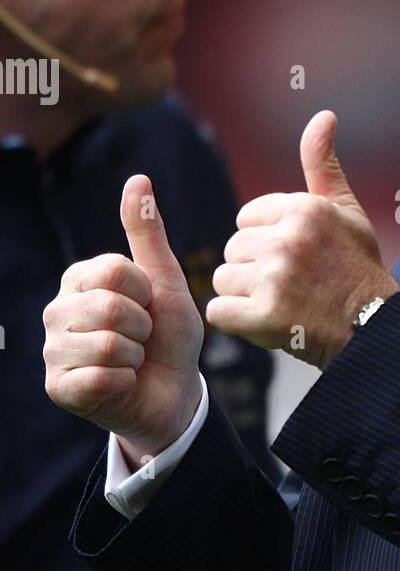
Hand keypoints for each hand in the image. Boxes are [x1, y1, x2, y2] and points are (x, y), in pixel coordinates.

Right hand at [43, 175, 204, 465]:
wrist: (175, 392)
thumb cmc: (168, 335)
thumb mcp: (165, 280)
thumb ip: (147, 232)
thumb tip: (138, 178)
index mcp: (80, 278)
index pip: (114, 270)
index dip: (146, 292)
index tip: (148, 305)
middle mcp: (57, 309)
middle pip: (109, 307)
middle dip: (142, 326)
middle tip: (142, 338)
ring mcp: (52, 349)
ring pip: (106, 344)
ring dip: (134, 355)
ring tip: (131, 359)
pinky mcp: (58, 387)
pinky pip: (99, 378)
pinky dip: (124, 381)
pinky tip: (120, 383)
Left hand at [206, 110, 399, 369]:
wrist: (373, 328)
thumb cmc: (357, 267)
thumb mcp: (346, 210)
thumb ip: (323, 164)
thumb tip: (323, 115)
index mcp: (304, 209)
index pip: (246, 219)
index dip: (266, 240)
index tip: (297, 257)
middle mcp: (288, 239)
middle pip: (233, 249)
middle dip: (254, 268)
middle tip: (291, 284)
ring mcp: (275, 278)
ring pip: (223, 279)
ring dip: (244, 295)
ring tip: (281, 302)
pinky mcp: (264, 316)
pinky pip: (219, 311)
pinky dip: (237, 321)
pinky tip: (267, 321)